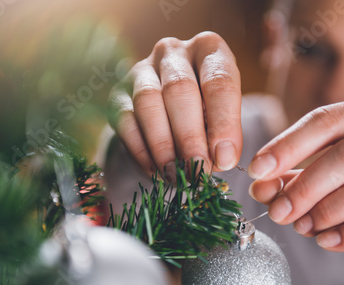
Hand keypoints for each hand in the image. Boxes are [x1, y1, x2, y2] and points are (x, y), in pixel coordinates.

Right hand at [108, 32, 241, 180]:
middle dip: (190, 136)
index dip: (223, 122)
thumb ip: (225, 134)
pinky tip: (155, 171)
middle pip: (179, 90)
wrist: (172, 109)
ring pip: (148, 103)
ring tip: (176, 175)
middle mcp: (173, 52)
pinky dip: (141, 150)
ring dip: (163, 145)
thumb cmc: (207, 110)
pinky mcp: (118, 92)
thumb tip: (220, 160)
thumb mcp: (224, 115)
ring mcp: (141, 69)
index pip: (219, 81)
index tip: (225, 158)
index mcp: (209, 49)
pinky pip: (125, 120)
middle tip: (198, 170)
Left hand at [248, 96, 343, 261]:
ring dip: (326, 211)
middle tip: (277, 211)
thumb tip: (260, 186)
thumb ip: (297, 175)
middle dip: (305, 185)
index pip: (328, 119)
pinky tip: (327, 241)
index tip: (257, 170)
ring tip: (301, 226)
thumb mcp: (335, 174)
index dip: (287, 145)